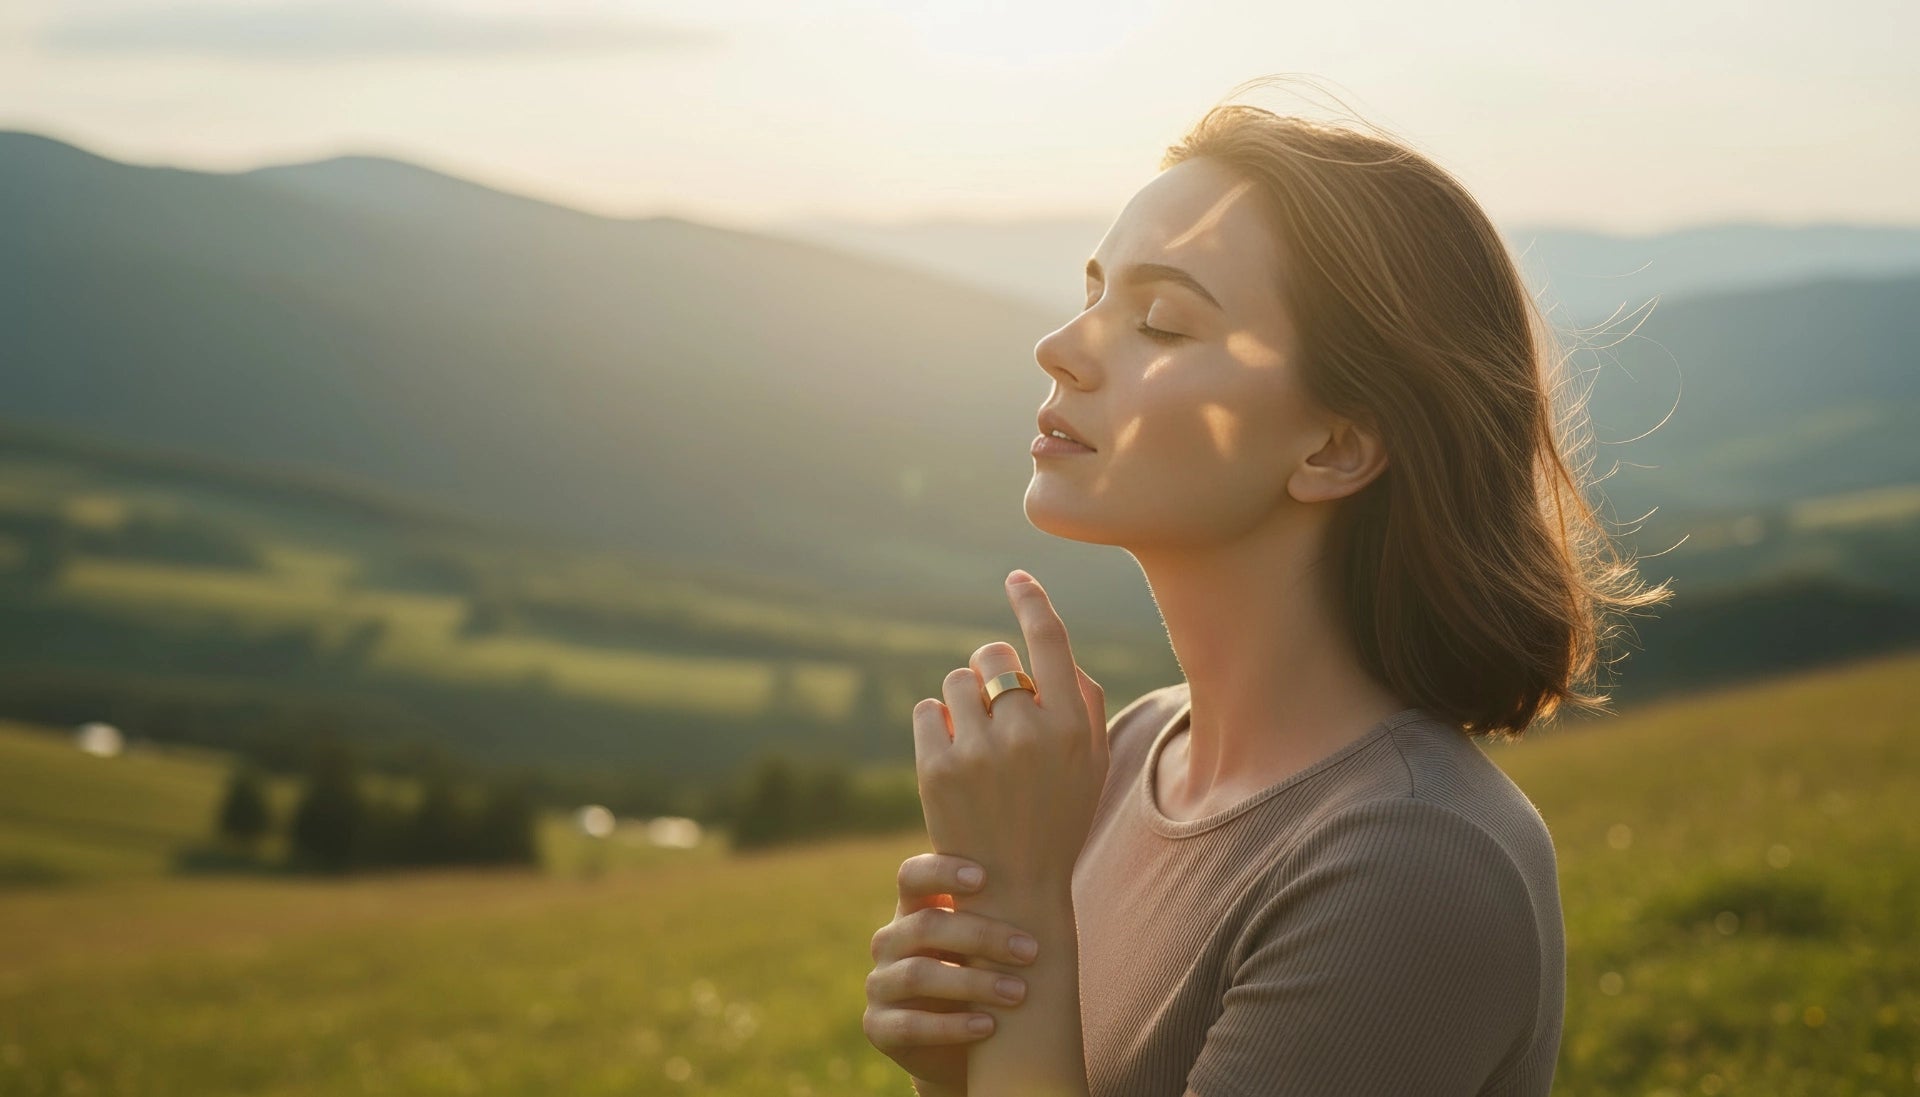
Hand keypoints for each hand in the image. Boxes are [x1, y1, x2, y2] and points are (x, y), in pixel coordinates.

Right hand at [864, 853, 1041, 1091]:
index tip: (984, 878)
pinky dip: (951, 1026)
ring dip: (973, 983)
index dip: (942, 872)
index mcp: (912, 910)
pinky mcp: (879, 1026)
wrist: (961, 1047)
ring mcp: (880, 984)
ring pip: (918, 974)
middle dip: (982, 936)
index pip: (912, 876)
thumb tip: (1045, 876)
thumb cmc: (982, 976)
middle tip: (1031, 951)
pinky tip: (988, 1026)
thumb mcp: (985, 943)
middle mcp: (890, 941)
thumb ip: (996, 909)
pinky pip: (910, 1025)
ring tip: (1018, 993)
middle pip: (926, 926)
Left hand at [913, 570, 1108, 895]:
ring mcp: (979, 752)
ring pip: (955, 681)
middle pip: (992, 657)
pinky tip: (950, 750)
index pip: (1048, 641)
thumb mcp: (1093, 761)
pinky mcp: (937, 770)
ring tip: (974, 737)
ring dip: (961, 700)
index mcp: (1072, 728)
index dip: (1031, 600)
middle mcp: (1028, 734)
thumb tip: (1049, 646)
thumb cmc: (1057, 816)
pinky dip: (934, 722)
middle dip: (990, 670)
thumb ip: (1082, 699)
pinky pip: (925, 710)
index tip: (1016, 577)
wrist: (1013, 890)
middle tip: (994, 701)